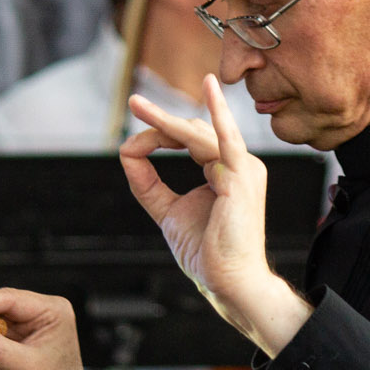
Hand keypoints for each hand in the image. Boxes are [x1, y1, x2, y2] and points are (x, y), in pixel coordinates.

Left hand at [120, 79, 310, 356]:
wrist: (228, 283)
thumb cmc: (208, 253)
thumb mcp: (169, 212)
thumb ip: (148, 184)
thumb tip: (126, 153)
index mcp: (225, 171)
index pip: (190, 140)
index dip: (160, 138)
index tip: (132, 150)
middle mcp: (238, 165)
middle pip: (193, 131)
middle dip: (160, 122)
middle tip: (133, 104)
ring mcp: (243, 168)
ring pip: (199, 133)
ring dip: (166, 121)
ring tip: (139, 107)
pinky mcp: (241, 177)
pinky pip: (227, 139)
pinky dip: (219, 111)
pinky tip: (210, 87)